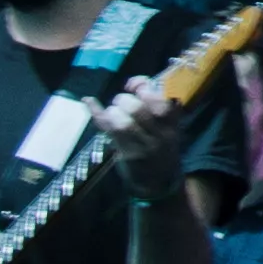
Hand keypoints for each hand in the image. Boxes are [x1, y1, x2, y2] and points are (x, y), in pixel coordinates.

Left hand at [97, 74, 194, 203]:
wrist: (159, 181)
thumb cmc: (162, 148)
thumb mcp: (168, 127)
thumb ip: (156, 105)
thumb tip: (135, 82)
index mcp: (172, 123)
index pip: (160, 97)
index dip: (143, 85)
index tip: (133, 85)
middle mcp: (160, 134)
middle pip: (138, 109)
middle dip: (124, 100)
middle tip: (121, 102)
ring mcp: (142, 146)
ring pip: (124, 123)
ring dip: (114, 111)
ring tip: (113, 112)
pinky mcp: (127, 154)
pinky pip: (110, 131)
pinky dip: (97, 113)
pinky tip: (90, 101)